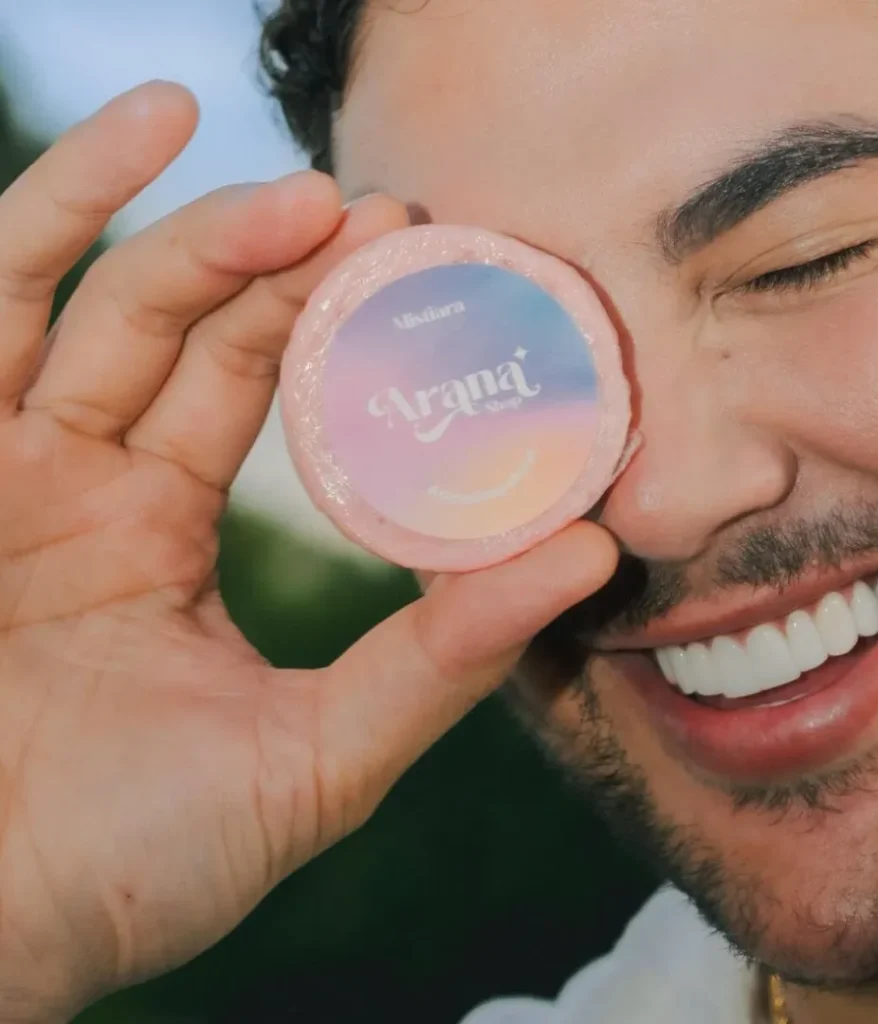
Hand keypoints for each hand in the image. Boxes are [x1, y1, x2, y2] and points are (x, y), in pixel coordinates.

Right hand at [0, 82, 616, 1022]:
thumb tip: (588, 557)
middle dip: (287, 261)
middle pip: (190, 328)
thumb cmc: (135, 863)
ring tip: (309, 191)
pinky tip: (142, 134)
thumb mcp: (319, 757)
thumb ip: (442, 661)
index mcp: (157, 536)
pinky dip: (53, 214)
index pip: (258, 390)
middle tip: (397, 218)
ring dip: (197, 227)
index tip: (433, 276)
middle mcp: (84, 482)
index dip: (337, 327)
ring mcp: (3, 463)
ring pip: (96, 296)